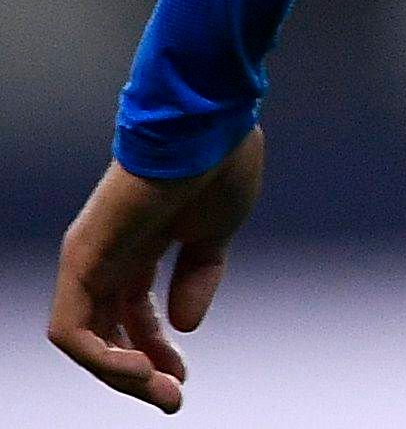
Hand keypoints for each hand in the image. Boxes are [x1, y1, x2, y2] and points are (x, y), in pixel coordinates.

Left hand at [46, 130, 266, 411]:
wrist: (209, 120)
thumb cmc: (219, 162)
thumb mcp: (218, 232)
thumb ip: (200, 275)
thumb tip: (187, 324)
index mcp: (140, 249)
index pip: (135, 316)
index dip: (159, 352)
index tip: (184, 377)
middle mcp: (107, 258)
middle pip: (108, 333)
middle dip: (138, 372)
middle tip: (172, 397)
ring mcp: (90, 258)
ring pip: (86, 340)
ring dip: (120, 374)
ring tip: (161, 390)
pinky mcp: (82, 258)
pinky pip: (73, 329)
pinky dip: (101, 357)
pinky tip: (141, 366)